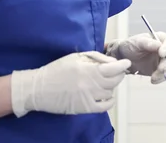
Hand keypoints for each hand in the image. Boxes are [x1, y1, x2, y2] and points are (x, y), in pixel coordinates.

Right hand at [11, 51, 130, 116]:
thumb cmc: (57, 69)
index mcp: (89, 70)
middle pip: (115, 80)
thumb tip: (112, 62)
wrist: (39, 89)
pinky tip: (105, 95)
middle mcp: (91, 85)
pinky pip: (105, 106)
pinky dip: (109, 100)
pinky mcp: (85, 108)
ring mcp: (89, 98)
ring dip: (111, 86)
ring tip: (104, 82)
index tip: (125, 63)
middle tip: (115, 71)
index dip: (122, 65)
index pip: (114, 68)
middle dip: (118, 74)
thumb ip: (95, 58)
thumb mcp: (76, 57)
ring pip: (111, 92)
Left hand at [105, 32, 165, 83]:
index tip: (161, 53)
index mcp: (161, 39)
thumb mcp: (137, 42)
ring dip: (163, 74)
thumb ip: (148, 43)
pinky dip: (160, 79)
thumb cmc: (131, 45)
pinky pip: (164, 76)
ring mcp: (162, 60)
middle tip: (159, 69)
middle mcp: (164, 49)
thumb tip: (158, 45)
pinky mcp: (159, 70)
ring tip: (154, 77)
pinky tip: (153, 80)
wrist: (123, 58)